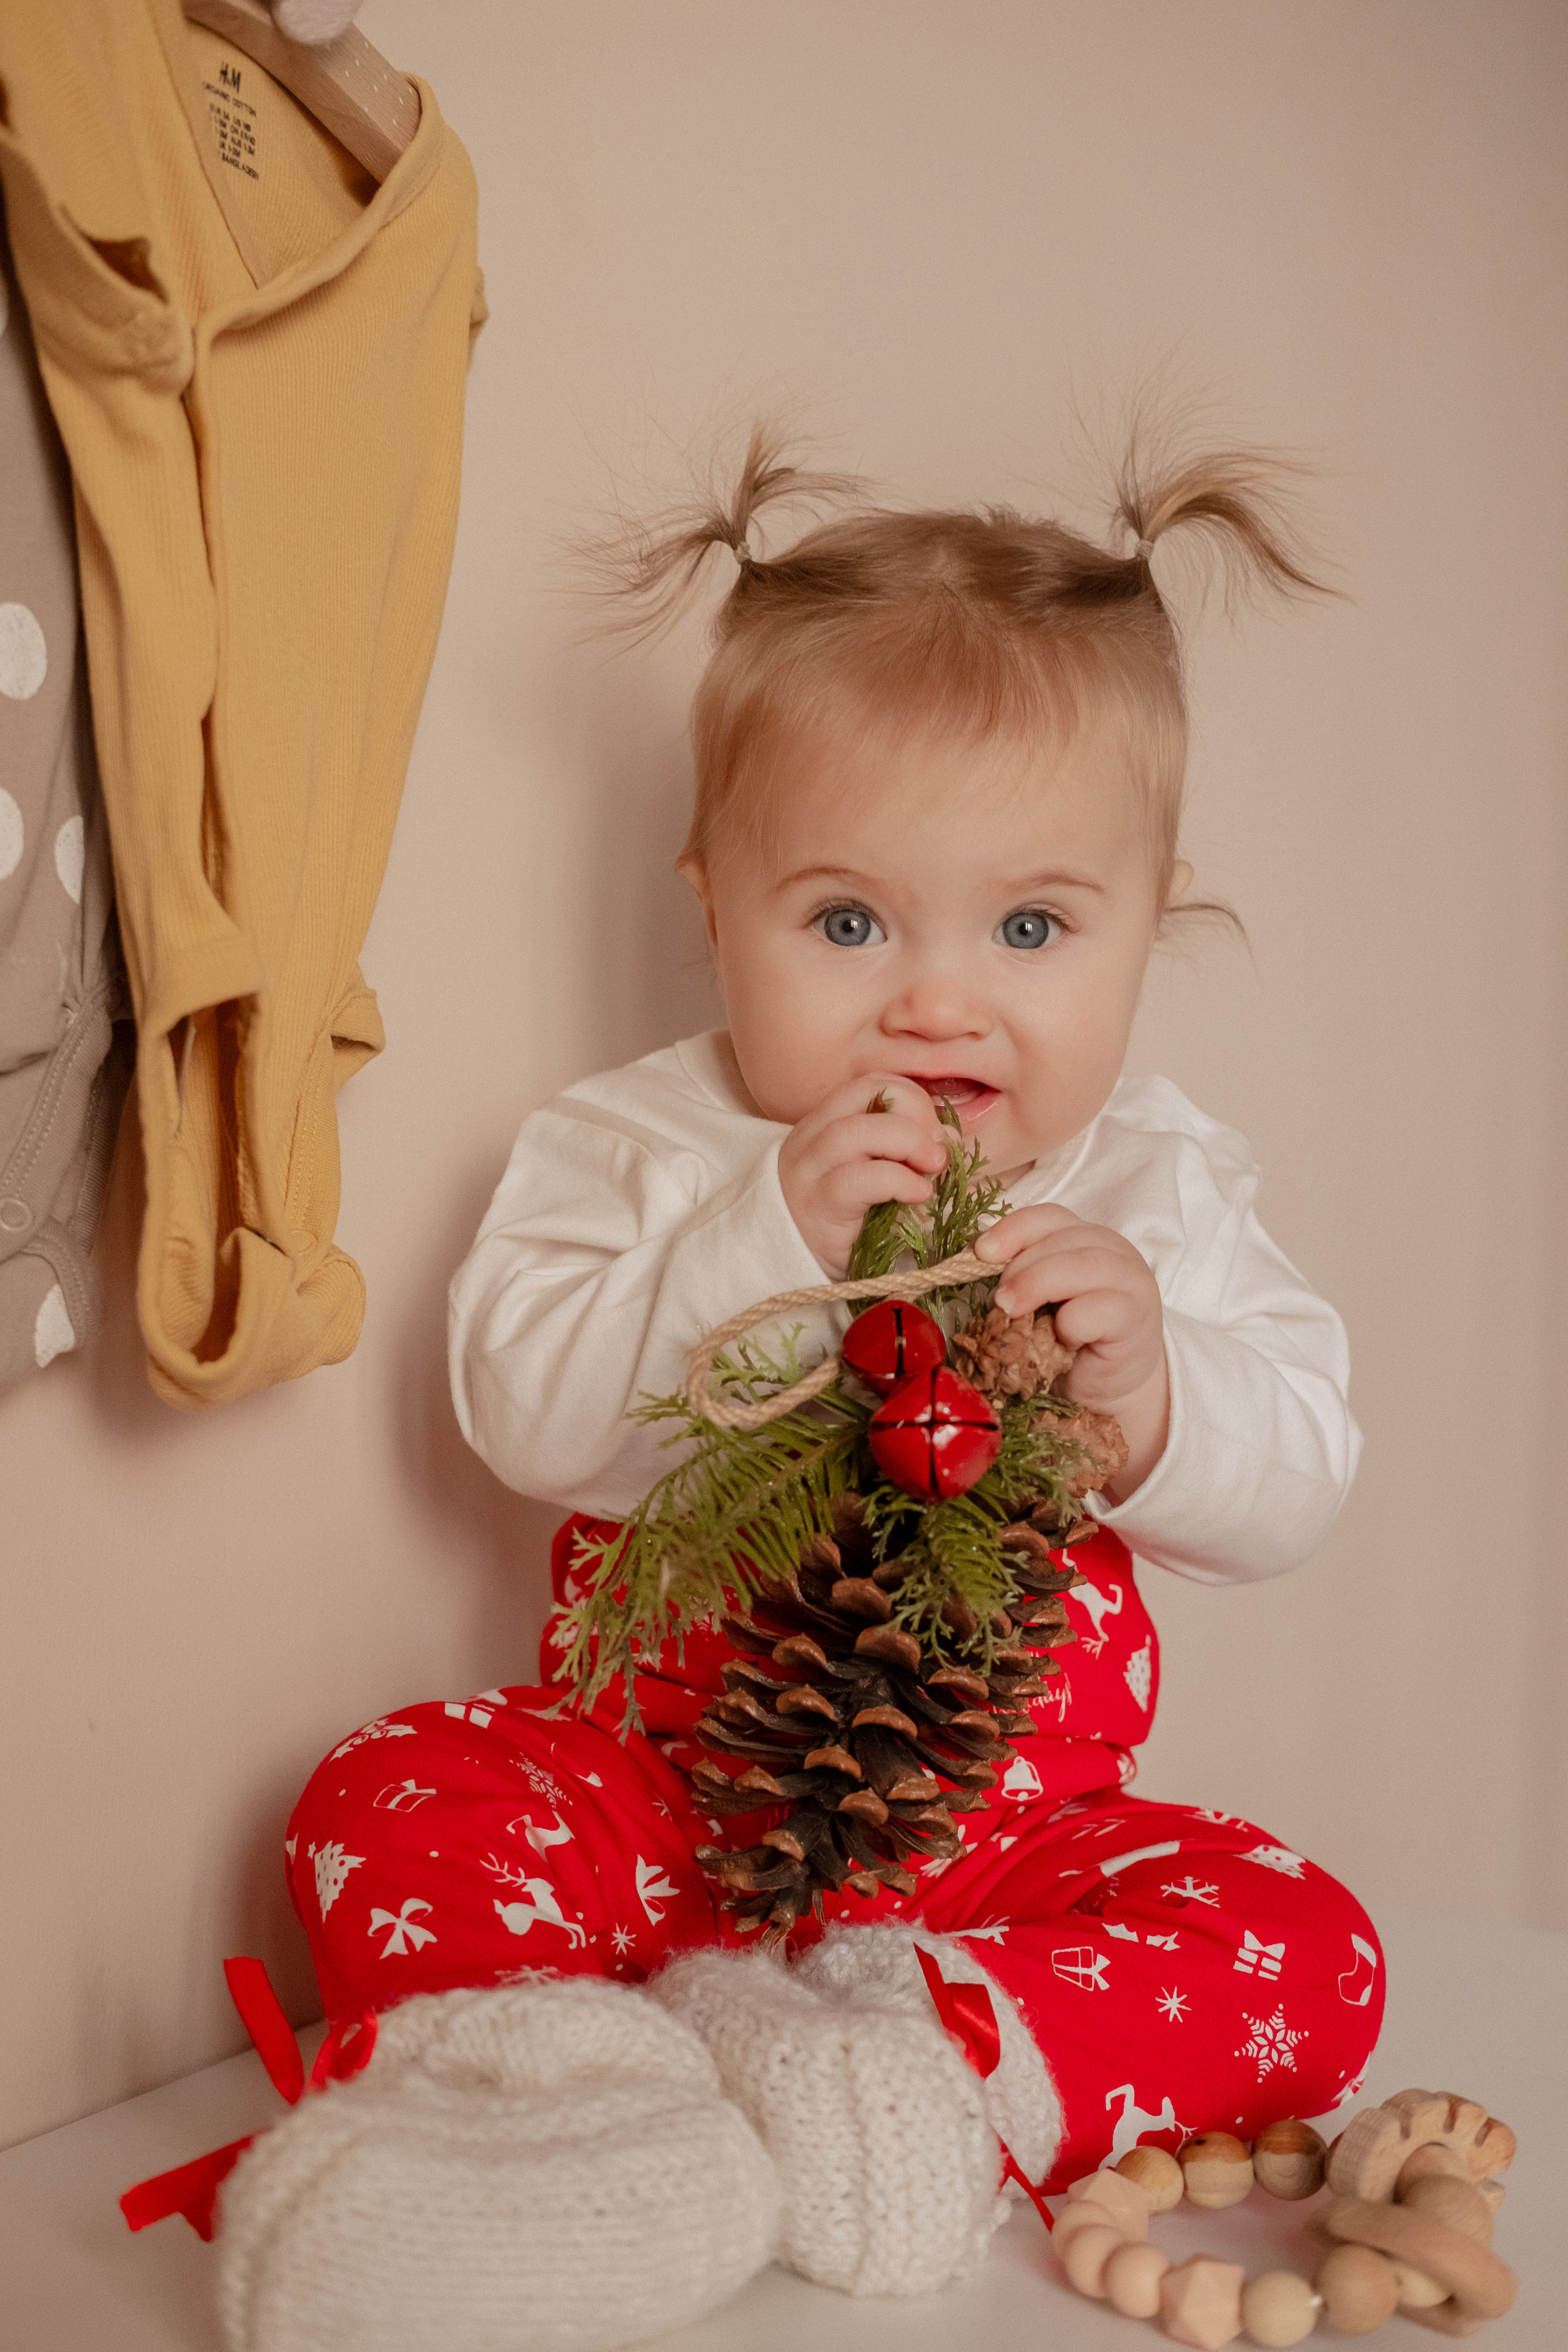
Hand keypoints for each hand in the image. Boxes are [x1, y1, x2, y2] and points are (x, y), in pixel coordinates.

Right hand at [778, 1075, 948, 1274]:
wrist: (790, 1262)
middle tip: (938, 1150)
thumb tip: (947, 1137)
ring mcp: (809, 1171)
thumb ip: (903, 1151)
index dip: (911, 1097)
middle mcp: (812, 1138)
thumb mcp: (871, 1173)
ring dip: (908, 1142)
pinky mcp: (817, 1206)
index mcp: (825, 1123)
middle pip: (865, 1096)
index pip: (870, 1083)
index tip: (934, 1129)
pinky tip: (918, 1193)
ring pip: (855, 1132)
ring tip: (933, 1167)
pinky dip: (899, 1181)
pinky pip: (857, 1180)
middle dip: (916, 1115)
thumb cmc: (841, 1218)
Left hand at [972, 1203, 1169, 1497]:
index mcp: (1080, 1237)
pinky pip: (1101, 1308)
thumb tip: (966, 1263)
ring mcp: (1128, 1280)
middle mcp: (1110, 1249)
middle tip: (998, 1299)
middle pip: (1061, 1238)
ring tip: (1012, 1311)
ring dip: (1039, 1284)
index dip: (1010, 1231)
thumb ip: (1015, 1278)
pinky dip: (1072, 1321)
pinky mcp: (1135, 1317)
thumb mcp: (1036, 1302)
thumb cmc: (1066, 1340)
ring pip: (1083, 1264)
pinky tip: (1062, 1339)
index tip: (979, 1254)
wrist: (1107, 1386)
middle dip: (1021, 1266)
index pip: (1045, 1218)